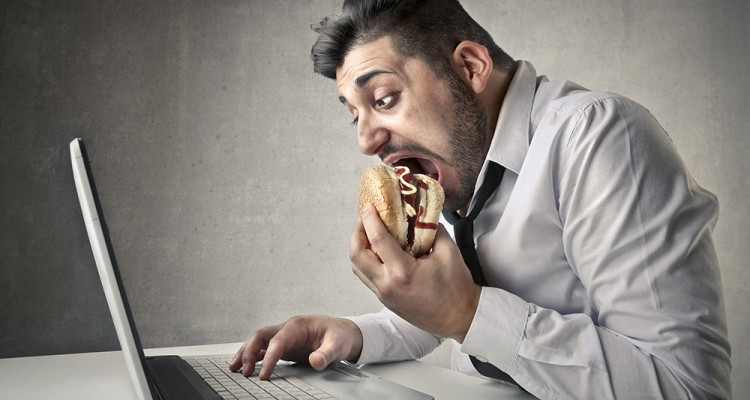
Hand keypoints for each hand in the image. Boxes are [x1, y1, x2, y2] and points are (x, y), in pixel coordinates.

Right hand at [229, 315, 362, 379]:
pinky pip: (264, 349)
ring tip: (235, 368)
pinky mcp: (285, 345)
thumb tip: (316, 361)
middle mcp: (288, 329)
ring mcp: (285, 336)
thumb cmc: (340, 335)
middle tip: (244, 371)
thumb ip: (327, 354)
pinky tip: (246, 366)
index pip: (277, 341)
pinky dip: (254, 357)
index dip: (270, 358)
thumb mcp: (338, 345)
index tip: (264, 374)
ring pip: (259, 341)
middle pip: (261, 336)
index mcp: (298, 325)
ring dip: (246, 353)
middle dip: (250, 352)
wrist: (345, 333)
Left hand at [350, 203, 480, 341]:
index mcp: (402, 273)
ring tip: (368, 232)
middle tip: (364, 218)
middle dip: (356, 232)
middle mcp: (388, 285)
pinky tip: (377, 251)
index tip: (369, 206)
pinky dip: (366, 261)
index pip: (377, 239)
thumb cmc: (456, 289)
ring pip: (357, 268)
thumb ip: (433, 229)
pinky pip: (367, 278)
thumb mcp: (449, 252)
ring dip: (358, 248)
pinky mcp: (386, 300)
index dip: (369, 219)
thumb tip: (422, 215)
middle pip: (356, 255)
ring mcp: (384, 295)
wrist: (459, 318)